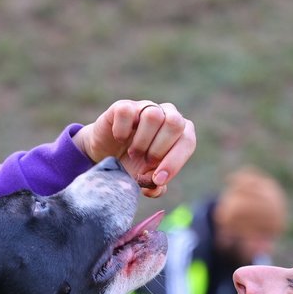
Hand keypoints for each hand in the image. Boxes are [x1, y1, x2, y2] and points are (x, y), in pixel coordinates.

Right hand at [73, 99, 196, 197]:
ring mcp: (144, 108)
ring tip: (133, 153)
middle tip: (146, 161)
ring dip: (142, 141)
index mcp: (179, 132)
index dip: (174, 162)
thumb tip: (156, 187)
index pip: (187, 141)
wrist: (105, 155)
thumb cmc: (132, 165)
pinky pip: (127, 112)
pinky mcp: (123, 106)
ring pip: (153, 115)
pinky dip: (122, 131)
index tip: (157, 179)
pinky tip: (119, 139)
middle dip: (160, 148)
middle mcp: (165, 115)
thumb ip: (155, 187)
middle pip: (175, 123)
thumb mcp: (145, 180)